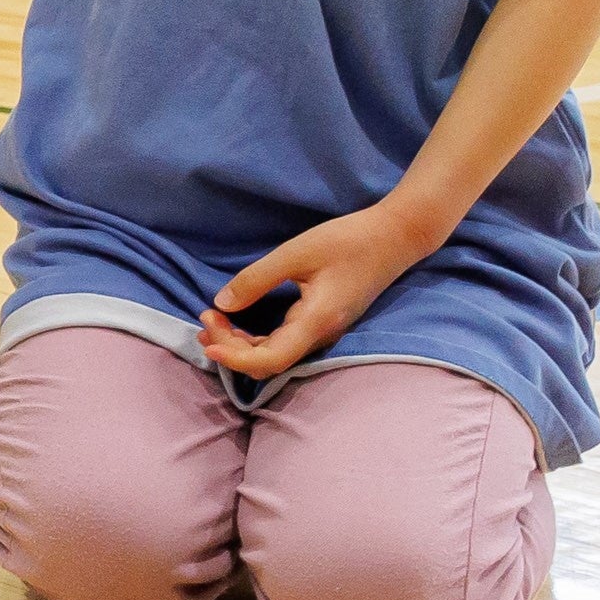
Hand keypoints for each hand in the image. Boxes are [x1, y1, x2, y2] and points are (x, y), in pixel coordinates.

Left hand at [196, 202, 433, 378]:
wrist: (395, 238)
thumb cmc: (348, 241)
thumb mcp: (296, 254)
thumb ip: (257, 279)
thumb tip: (222, 304)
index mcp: (316, 322)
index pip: (270, 360)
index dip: (234, 359)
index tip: (206, 341)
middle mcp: (321, 335)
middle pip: (268, 362)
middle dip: (230, 348)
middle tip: (204, 319)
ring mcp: (324, 332)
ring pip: (275, 355)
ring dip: (240, 344)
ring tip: (212, 321)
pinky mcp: (323, 323)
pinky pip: (284, 343)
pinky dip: (255, 338)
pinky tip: (236, 322)